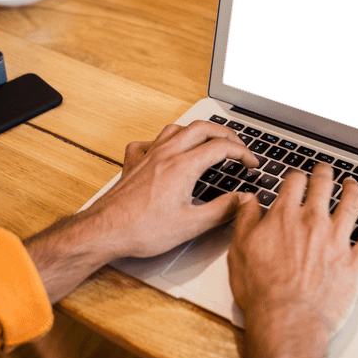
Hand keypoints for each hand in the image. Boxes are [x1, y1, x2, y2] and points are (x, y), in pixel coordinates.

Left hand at [25, 121, 257, 302]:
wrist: (105, 230)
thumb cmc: (143, 229)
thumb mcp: (191, 225)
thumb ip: (223, 211)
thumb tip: (243, 200)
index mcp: (183, 166)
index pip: (221, 147)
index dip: (242, 153)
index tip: (251, 163)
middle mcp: (166, 154)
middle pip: (202, 128)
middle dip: (224, 133)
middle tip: (237, 146)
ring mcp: (148, 155)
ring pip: (176, 128)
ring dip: (196, 130)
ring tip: (208, 140)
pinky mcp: (133, 163)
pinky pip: (150, 141)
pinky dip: (163, 141)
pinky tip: (165, 151)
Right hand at [228, 163, 357, 357]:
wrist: (287, 320)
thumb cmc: (262, 292)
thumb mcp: (240, 251)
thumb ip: (245, 220)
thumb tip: (247, 200)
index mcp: (285, 217)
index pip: (294, 183)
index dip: (296, 177)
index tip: (297, 178)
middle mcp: (314, 222)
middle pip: (324, 186)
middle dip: (324, 174)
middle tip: (325, 171)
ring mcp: (337, 240)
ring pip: (352, 204)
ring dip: (354, 189)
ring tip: (353, 184)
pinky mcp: (354, 261)